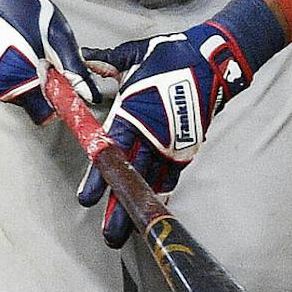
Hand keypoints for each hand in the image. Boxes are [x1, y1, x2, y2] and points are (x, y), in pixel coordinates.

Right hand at [0, 0, 90, 125]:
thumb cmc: (23, 10)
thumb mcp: (58, 38)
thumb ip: (74, 71)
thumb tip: (90, 95)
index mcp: (18, 81)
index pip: (45, 115)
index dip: (61, 103)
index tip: (68, 87)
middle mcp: (1, 87)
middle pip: (36, 104)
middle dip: (48, 87)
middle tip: (49, 59)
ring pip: (26, 93)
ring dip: (35, 79)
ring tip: (35, 51)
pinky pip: (15, 83)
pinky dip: (24, 72)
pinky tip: (24, 51)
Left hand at [75, 23, 253, 246]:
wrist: (213, 60)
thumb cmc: (168, 56)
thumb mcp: (131, 57)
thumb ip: (102, 63)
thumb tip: (78, 59)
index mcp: (134, 112)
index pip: (111, 151)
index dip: (98, 177)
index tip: (86, 199)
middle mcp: (153, 134)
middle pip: (131, 177)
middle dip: (118, 207)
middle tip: (107, 235)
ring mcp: (172, 144)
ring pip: (152, 183)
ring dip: (139, 207)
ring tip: (126, 233)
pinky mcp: (187, 147)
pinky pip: (172, 177)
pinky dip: (161, 194)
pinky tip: (152, 212)